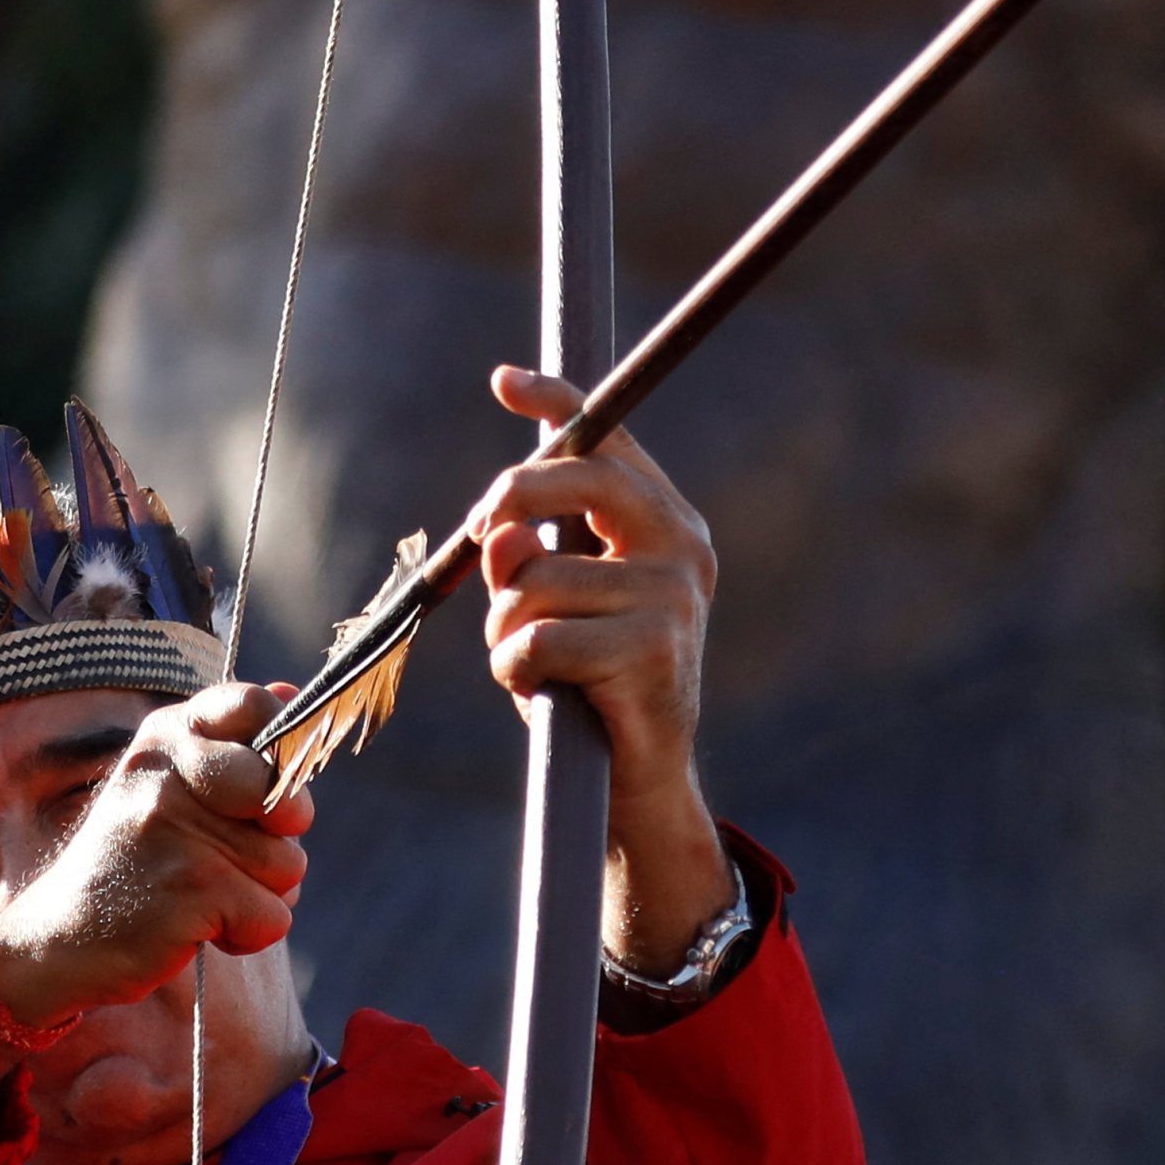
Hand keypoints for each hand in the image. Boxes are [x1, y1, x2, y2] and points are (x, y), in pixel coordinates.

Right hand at [0, 682, 312, 1035]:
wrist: (61, 941)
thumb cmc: (133, 862)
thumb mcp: (169, 787)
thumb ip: (234, 745)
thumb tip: (291, 691)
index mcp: (165, 736)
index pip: (252, 706)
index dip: (284, 749)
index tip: (269, 787)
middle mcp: (167, 771)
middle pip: (290, 801)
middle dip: (278, 841)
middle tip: (226, 857)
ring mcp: (176, 828)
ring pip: (288, 865)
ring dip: (257, 895)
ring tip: (198, 896)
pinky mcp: (191, 887)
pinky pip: (273, 916)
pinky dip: (246, 934)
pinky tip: (196, 927)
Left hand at [474, 366, 738, 977]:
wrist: (635, 783)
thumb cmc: (587, 679)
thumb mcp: (553, 602)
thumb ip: (528, 555)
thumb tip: (500, 536)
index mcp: (666, 523)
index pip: (611, 442)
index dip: (559, 402)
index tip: (506, 381)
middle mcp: (682, 549)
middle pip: (579, 480)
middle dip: (511, 497)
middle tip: (482, 532)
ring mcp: (672, 600)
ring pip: (534, 578)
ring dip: (504, 625)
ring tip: (528, 661)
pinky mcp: (650, 655)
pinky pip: (536, 640)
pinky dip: (513, 668)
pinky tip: (540, 692)